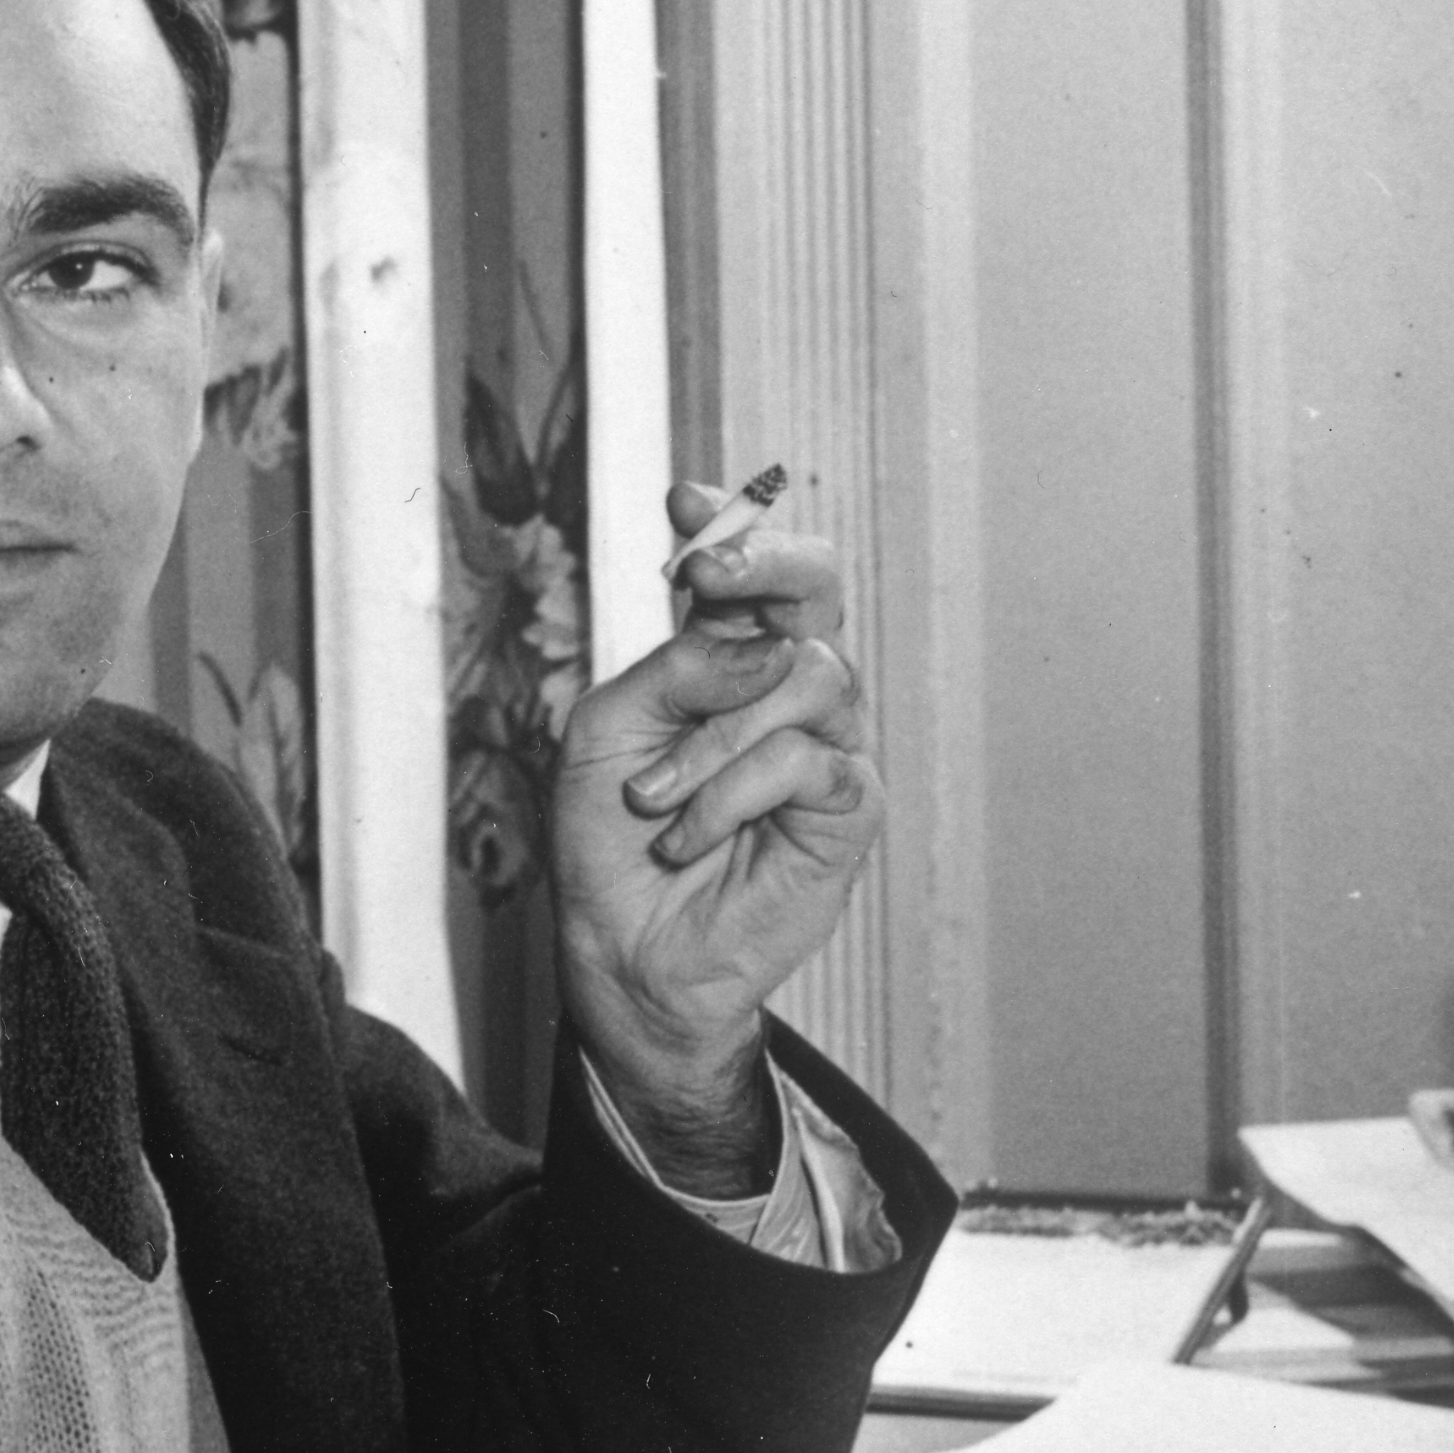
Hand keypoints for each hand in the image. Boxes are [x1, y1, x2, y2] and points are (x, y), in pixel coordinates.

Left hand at [550, 482, 882, 1193]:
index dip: (728, 526)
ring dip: (708, 742)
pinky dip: (727, 797)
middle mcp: (779, 691)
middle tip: (704, 578)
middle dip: (765, 564)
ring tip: (650, 801)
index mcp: (718, 661)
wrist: (623, 952)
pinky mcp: (847, 808)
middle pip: (813, 589)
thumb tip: (766, 649)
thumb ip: (675, 671)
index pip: (746, 573)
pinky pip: (804, 762)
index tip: (683, 500)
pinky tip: (684, 838)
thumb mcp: (606, 732)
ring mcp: (822, 744)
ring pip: (801, 679)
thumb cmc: (606, 843)